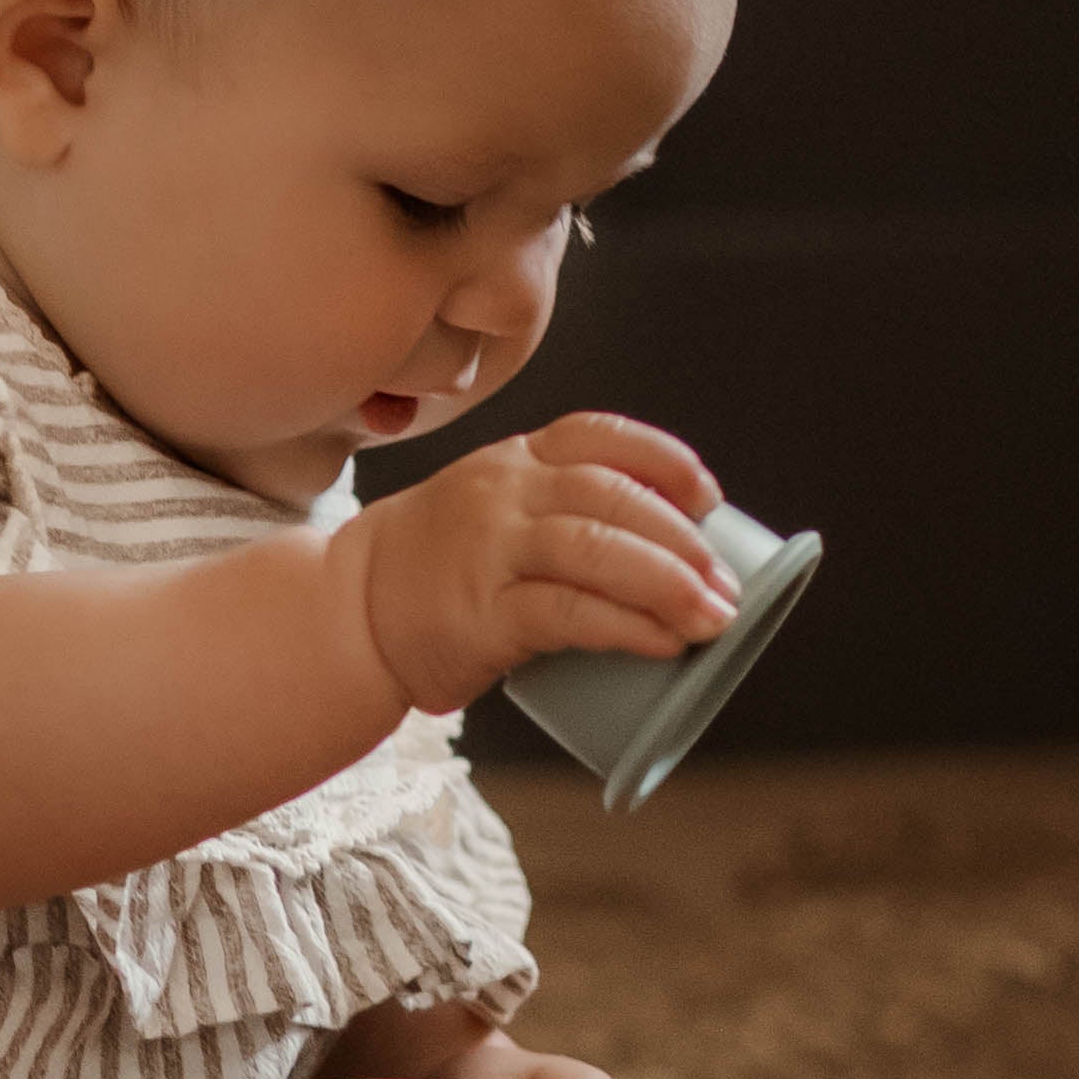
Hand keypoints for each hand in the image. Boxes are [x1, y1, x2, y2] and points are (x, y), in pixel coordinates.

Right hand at [345, 413, 733, 721]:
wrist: (352, 610)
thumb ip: (566, 510)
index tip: (709, 498)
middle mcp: (505, 493)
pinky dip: (626, 626)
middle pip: (612, 496)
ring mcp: (490, 550)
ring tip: (712, 618)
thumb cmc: (442, 565)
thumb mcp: (497, 507)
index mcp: (516, 460)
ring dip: (669, 583)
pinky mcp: (481, 614)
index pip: (601, 436)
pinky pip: (567, 611)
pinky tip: (662, 642)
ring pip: (596, 548)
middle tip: (727, 586)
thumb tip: (674, 553)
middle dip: (683, 541)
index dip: (666, 462)